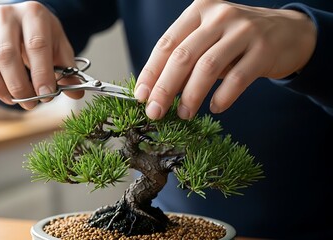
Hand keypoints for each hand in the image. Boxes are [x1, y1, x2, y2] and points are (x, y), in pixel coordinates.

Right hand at [0, 1, 81, 109]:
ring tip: (12, 100)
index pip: (36, 45)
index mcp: (33, 14)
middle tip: (30, 103)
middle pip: (6, 54)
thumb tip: (76, 93)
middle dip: (18, 85)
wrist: (20, 22)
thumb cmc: (42, 38)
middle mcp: (6, 15)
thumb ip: (68, 71)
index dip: (41, 73)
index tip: (46, 94)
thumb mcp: (60, 49)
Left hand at [135, 0, 315, 119]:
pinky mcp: (264, 49)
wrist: (288, 31)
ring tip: (184, 114)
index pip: (167, 44)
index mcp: (199, 11)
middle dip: (165, 88)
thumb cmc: (237, 39)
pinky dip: (223, 97)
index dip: (151, 72)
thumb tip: (156, 91)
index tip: (140, 96)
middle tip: (155, 111)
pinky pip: (237, 79)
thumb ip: (185, 58)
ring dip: (191, 95)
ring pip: (207, 67)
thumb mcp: (209, 39)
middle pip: (183, 56)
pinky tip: (215, 108)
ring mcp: (243, 31)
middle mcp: (219, 16)